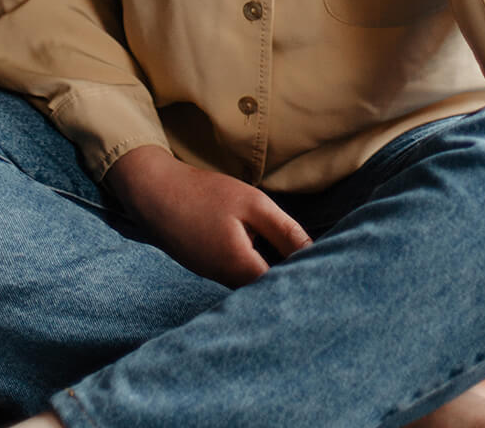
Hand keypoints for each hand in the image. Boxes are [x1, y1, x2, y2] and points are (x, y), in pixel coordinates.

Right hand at [104, 145, 311, 287]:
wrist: (154, 193)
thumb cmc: (204, 194)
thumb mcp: (252, 204)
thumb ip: (284, 231)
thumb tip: (315, 253)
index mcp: (241, 269)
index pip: (284, 289)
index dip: (307, 281)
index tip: (330, 270)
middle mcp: (228, 282)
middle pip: (270, 291)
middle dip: (293, 280)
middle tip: (320, 265)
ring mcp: (216, 277)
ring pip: (255, 284)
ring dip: (275, 273)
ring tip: (296, 256)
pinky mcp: (208, 268)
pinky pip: (240, 275)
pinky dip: (256, 266)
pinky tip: (266, 248)